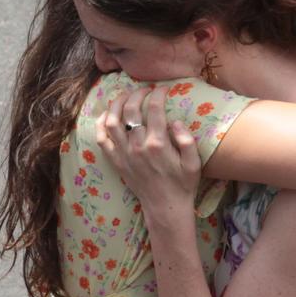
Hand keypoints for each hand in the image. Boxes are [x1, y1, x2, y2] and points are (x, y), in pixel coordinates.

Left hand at [96, 86, 200, 214]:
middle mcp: (138, 146)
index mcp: (158, 144)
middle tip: (145, 90)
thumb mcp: (194, 163)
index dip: (158, 93)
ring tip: (124, 96)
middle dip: (137, 93)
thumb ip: (187, 140)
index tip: (163, 89)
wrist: (165, 207)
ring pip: (112, 120)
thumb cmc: (182, 184)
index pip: (154, 109)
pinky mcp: (115, 161)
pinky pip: (101, 138)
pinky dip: (101, 123)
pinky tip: (107, 114)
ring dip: (116, 103)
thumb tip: (175, 121)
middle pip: (131, 109)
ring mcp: (123, 153)